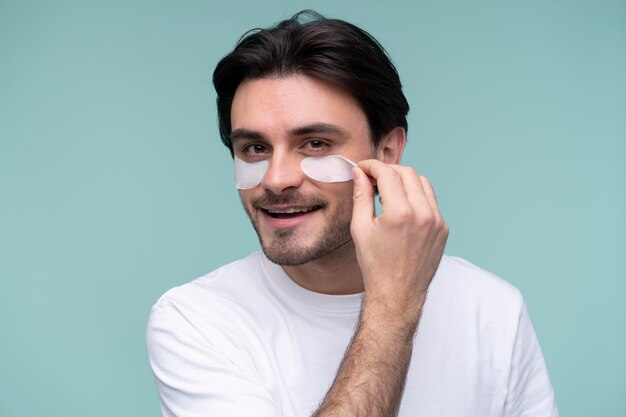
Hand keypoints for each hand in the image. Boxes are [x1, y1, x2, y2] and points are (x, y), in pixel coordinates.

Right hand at [351, 160, 448, 321]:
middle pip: (408, 172)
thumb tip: (359, 174)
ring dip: (405, 181)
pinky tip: (402, 209)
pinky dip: (416, 197)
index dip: (372, 166)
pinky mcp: (443, 229)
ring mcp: (437, 221)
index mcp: (400, 213)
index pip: (388, 173)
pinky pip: (431, 201)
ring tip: (388, 193)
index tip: (363, 169)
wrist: (397, 294)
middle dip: (389, 171)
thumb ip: (361, 196)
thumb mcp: (361, 229)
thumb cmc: (375, 265)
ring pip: (423, 183)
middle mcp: (423, 214)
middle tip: (374, 179)